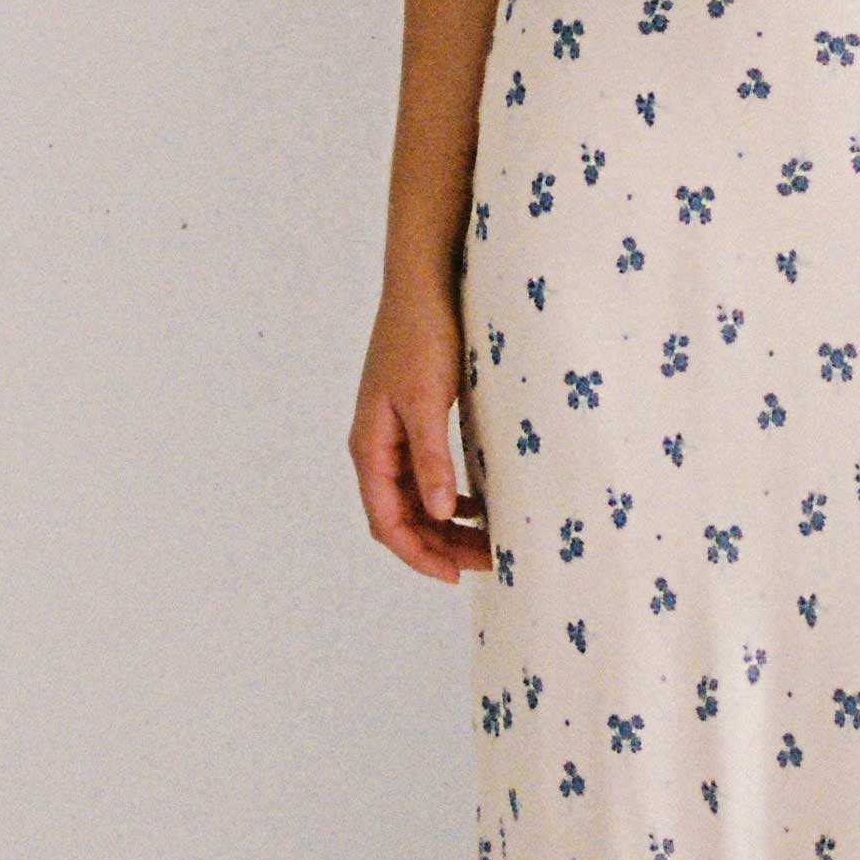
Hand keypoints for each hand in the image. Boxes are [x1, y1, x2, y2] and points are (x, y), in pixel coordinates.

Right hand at [353, 277, 492, 578]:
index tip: (455, 575)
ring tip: (488, 540)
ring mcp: (394, 433)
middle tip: (487, 561)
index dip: (418, 555)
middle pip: (402, 517)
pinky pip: (427, 474)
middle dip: (439, 545)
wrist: (424, 284)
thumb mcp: (426, 401)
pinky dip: (450, 496)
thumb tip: (441, 512)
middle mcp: (377, 446)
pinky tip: (479, 502)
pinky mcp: (414, 418)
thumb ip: (432, 458)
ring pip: (416, 498)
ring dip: (447, 524)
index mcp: (371, 447)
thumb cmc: (421, 336)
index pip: (387, 522)